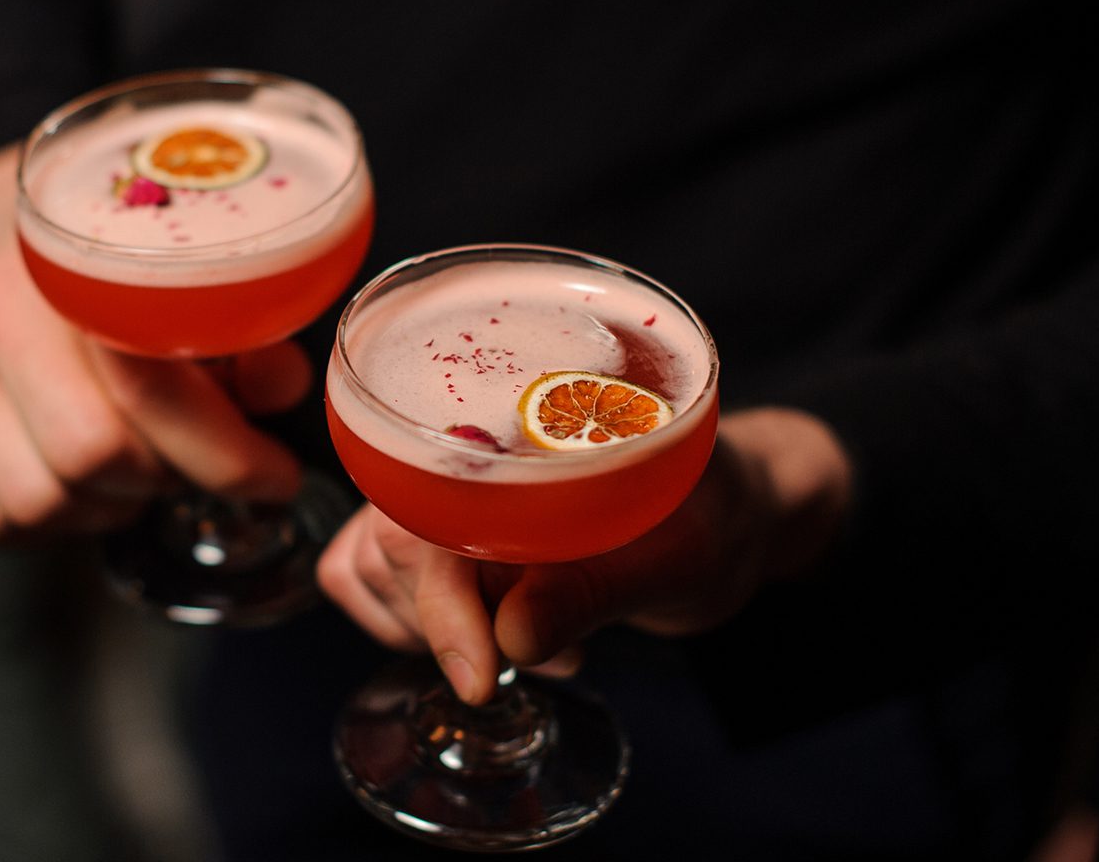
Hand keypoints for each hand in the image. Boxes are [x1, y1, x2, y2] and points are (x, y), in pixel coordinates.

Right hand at [0, 144, 311, 542]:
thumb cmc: (108, 260)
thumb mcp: (191, 275)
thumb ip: (244, 334)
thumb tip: (279, 389)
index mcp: (69, 262)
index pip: (149, 390)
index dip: (226, 454)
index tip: (274, 475)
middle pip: (92, 455)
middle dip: (165, 476)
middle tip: (193, 461)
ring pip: (37, 500)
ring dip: (106, 505)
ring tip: (135, 467)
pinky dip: (44, 521)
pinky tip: (76, 482)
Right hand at [317, 407, 851, 701]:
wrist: (732, 512)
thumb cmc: (719, 516)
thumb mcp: (679, 560)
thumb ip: (597, 591)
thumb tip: (513, 636)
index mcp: (525, 422)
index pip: (435, 507)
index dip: (444, 600)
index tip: (482, 676)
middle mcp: (471, 443)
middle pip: (391, 538)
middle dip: (454, 624)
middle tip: (555, 654)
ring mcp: (445, 484)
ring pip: (370, 558)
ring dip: (436, 626)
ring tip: (543, 644)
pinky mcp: (437, 522)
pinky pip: (367, 568)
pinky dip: (405, 617)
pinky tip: (483, 637)